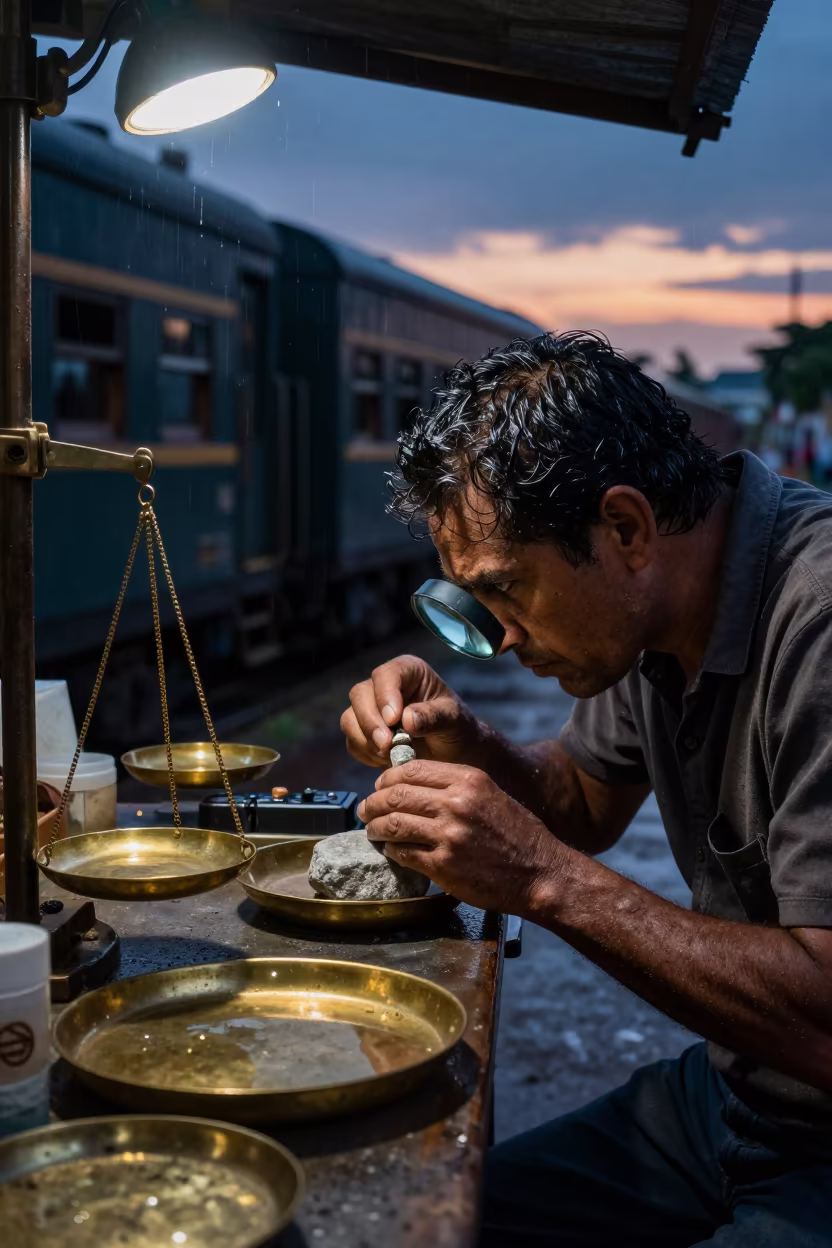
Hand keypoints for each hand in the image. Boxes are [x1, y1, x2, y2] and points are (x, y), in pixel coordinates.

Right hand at [340, 655, 482, 767]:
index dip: (385, 696)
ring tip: (390, 755)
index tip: (394, 720)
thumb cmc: (457, 728)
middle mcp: (385, 686)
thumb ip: (433, 717)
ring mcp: (371, 709)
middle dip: (371, 722)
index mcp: (408, 672)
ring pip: (350, 718)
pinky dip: (366, 753)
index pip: (386, 675)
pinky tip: (387, 760)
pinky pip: (352, 741)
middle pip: (360, 695)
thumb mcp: (454, 721)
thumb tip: (407, 719)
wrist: (454, 753)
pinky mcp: (364, 732)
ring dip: (366, 740)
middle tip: (387, 744)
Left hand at [357, 757, 564, 914]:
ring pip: (394, 824)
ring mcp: (449, 835)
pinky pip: (403, 853)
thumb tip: (413, 784)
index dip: (387, 778)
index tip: (380, 786)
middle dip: (374, 802)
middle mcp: (456, 803)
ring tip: (373, 830)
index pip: (411, 770)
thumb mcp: (490, 794)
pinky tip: (391, 850)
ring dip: (376, 827)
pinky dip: (392, 851)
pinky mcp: (444, 865)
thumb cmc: (517, 834)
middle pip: (396, 795)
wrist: (540, 872)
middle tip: (367, 810)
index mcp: (467, 780)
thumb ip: (455, 786)